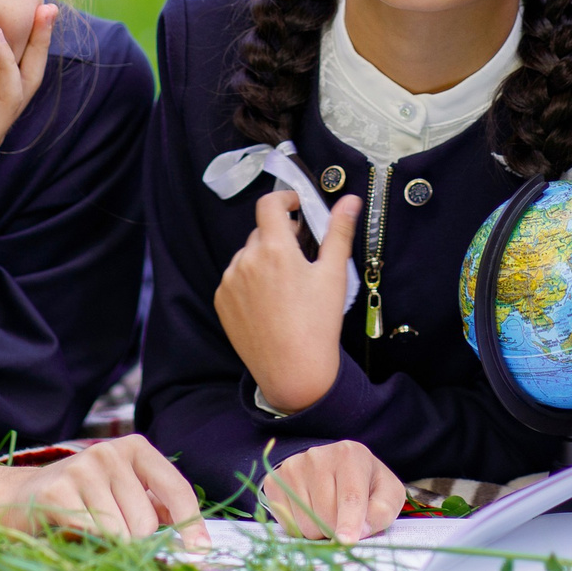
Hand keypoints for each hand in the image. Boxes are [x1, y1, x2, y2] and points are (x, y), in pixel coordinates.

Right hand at [0, 435, 207, 546]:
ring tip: (85, 532)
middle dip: (135, 545)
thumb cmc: (77, 506)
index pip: (176, 489)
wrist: (12, 501)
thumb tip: (194, 546)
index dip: (191, 526)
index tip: (200, 555)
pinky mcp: (59, 490)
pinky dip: (88, 547)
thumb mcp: (120, 500)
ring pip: (122, 533)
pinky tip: (69, 532)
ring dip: (107, 548)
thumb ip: (153, 513)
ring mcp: (83, 467)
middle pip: (147, 522)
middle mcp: (110, 451)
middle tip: (107, 539)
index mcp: (134, 449)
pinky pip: (93, 534)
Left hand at [213, 187, 359, 414]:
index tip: (296, 207)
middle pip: (261, 232)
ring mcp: (230, 282)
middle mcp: (246, 261)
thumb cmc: (317, 323)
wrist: (293, 371)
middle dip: (281, 237)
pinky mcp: (222, 301)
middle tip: (302, 258)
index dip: (284, 199)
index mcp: (274, 249)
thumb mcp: (333, 274)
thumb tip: (349, 199)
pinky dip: (250, 281)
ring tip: (285, 287)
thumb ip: (339, 231)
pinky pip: (235, 279)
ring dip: (264, 259)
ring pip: (247, 256)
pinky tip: (269, 302)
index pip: (269, 204)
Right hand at [262, 441, 404, 541]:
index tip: (347, 541)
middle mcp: (317, 456)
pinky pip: (286, 522)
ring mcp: (293, 467)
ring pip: (305, 523)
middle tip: (343, 518)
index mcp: (350, 455)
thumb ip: (382, 512)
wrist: (336, 468)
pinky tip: (309, 510)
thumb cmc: (366, 484)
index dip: (349, 522)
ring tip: (327, 512)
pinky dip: (299, 527)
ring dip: (318, 530)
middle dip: (336, 528)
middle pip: (325, 515)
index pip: (350, 496)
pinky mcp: (274, 481)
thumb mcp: (388, 494)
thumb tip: (358, 531)